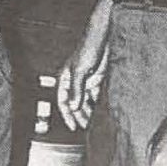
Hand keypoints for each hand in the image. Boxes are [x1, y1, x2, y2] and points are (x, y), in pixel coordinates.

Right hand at [57, 0, 111, 130]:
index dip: (67, 114)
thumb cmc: (87, 49)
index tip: (73, 126)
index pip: (63, 101)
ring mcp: (85, 80)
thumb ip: (77, 90)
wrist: (102, 38)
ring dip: (87, 111)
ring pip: (84, 100)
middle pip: (74, 103)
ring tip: (92, 123)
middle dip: (78, 115)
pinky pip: (94, 95)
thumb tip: (74, 107)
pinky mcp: (96, 78)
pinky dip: (95, 103)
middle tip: (84, 127)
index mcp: (66, 79)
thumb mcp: (81, 71)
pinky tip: (99, 111)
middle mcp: (74, 81)